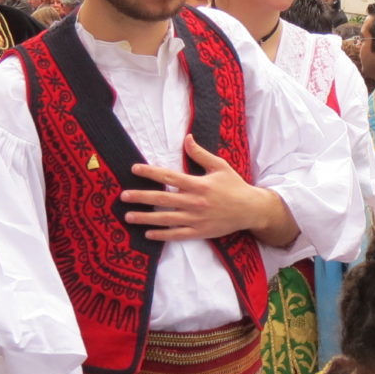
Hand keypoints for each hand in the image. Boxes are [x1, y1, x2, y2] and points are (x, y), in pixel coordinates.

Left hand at [121, 135, 283, 241]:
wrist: (251, 209)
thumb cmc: (235, 186)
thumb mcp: (220, 166)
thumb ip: (200, 154)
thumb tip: (187, 138)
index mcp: (198, 184)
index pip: (169, 176)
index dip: (150, 172)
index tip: (134, 169)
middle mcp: (194, 202)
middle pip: (162, 199)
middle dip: (141, 197)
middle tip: (124, 196)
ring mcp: (196, 219)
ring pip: (165, 219)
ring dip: (146, 217)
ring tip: (129, 216)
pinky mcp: (199, 232)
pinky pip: (176, 234)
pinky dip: (162, 235)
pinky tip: (148, 234)